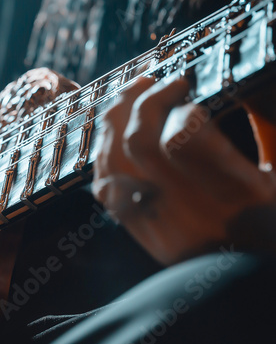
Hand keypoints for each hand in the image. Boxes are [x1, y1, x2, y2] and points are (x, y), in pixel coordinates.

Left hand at [92, 77, 275, 263]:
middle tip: (148, 82)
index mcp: (238, 191)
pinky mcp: (142, 233)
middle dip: (139, 102)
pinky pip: (107, 190)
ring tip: (124, 101)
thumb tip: (245, 88)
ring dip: (114, 123)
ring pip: (115, 162)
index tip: (183, 85)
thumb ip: (266, 130)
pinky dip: (103, 158)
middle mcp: (193, 207)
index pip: (185, 135)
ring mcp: (161, 222)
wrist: (248, 282)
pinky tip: (112, 140)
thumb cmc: (268, 223)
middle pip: (140, 142)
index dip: (175, 103)